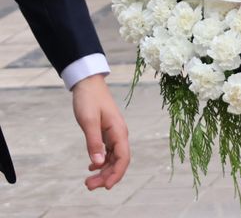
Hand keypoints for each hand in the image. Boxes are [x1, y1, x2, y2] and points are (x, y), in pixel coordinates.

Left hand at [71, 74, 130, 188]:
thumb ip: (94, 142)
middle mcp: (119, 134)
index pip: (123, 157)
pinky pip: (108, 152)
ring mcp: (114, 133)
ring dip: (104, 171)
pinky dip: (101, 162)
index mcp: (119, 131)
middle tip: (89, 186)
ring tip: (89, 181)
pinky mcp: (107, 132)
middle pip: (119, 160)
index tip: (106, 186)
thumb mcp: (88, 121)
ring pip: (114, 158)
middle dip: (107, 175)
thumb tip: (98, 163)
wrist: (88, 84)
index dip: (117, 173)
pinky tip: (91, 167)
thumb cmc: (89, 100)